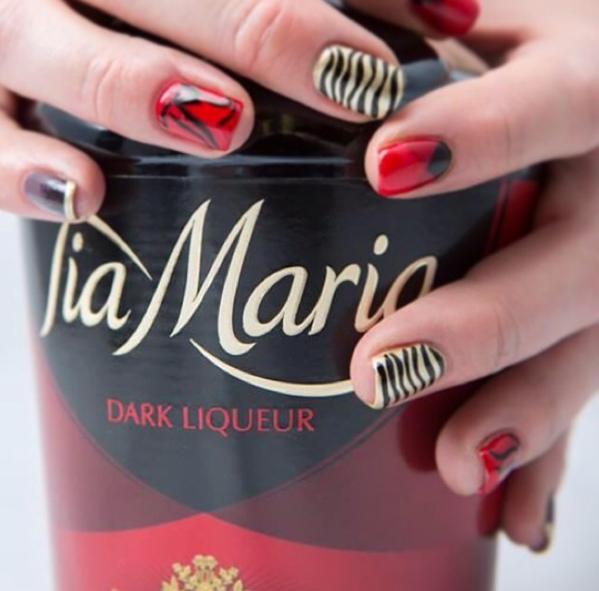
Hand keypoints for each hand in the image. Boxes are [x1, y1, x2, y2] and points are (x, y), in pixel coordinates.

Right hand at [0, 0, 476, 220]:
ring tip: (223, 125)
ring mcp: (5, 34)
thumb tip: (456, 17)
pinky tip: (86, 197)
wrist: (19, 23)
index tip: (449, 20)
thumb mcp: (201, 0)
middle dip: (265, 27)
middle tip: (356, 83)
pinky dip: (21, 170)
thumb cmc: (144, 19)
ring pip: (56, 48)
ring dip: (136, 82)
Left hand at [350, 0, 598, 552]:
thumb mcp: (496, 6)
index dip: (486, 135)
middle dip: (484, 320)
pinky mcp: (593, 313)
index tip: (387, 167)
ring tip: (455, 463)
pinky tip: (510, 511)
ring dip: (525, 412)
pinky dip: (547, 454)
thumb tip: (334, 40)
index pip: (557, 104)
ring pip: (584, 346)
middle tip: (382, 368)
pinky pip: (577, 384)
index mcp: (594, 82)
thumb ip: (418, 11)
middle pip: (575, 264)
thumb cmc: (536, 41)